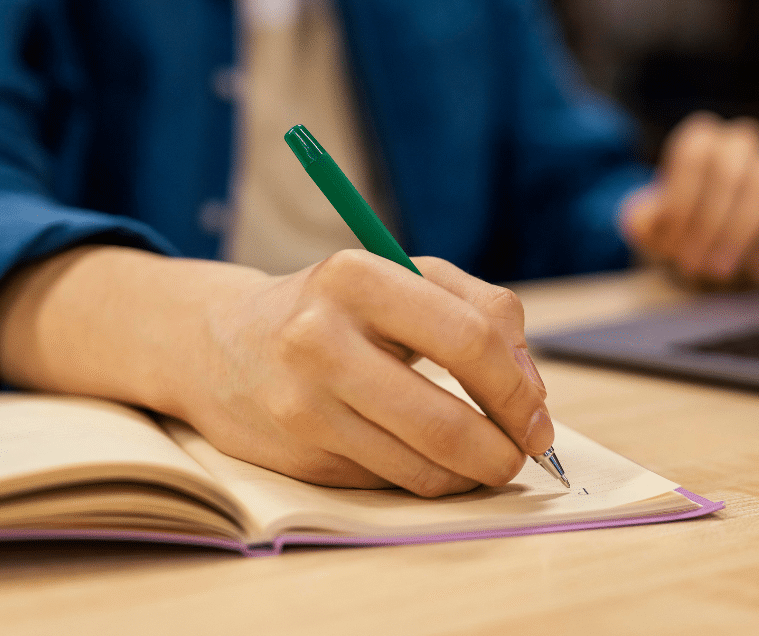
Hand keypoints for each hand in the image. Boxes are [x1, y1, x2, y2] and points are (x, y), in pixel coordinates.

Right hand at [0, 247, 549, 496]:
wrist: (220, 343)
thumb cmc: (335, 306)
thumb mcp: (402, 276)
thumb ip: (481, 311)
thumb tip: (531, 392)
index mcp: (356, 276)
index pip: (468, 339)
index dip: (518, 389)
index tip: (538, 416)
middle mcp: (319, 339)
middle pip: (445, 419)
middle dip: (503, 449)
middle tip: (522, 453)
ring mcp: (302, 403)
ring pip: (421, 466)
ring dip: (471, 473)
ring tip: (482, 458)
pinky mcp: (297, 454)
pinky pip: (390, 482)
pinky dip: (427, 478)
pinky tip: (429, 459)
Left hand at [619, 111, 758, 283]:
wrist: (706, 247)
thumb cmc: (674, 231)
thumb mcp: (649, 228)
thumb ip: (642, 221)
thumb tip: (644, 220)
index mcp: (700, 139)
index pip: (692, 157)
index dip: (680, 204)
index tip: (669, 247)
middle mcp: (740, 142)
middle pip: (728, 171)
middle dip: (709, 223)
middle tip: (694, 266)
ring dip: (739, 231)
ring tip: (720, 271)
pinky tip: (757, 269)